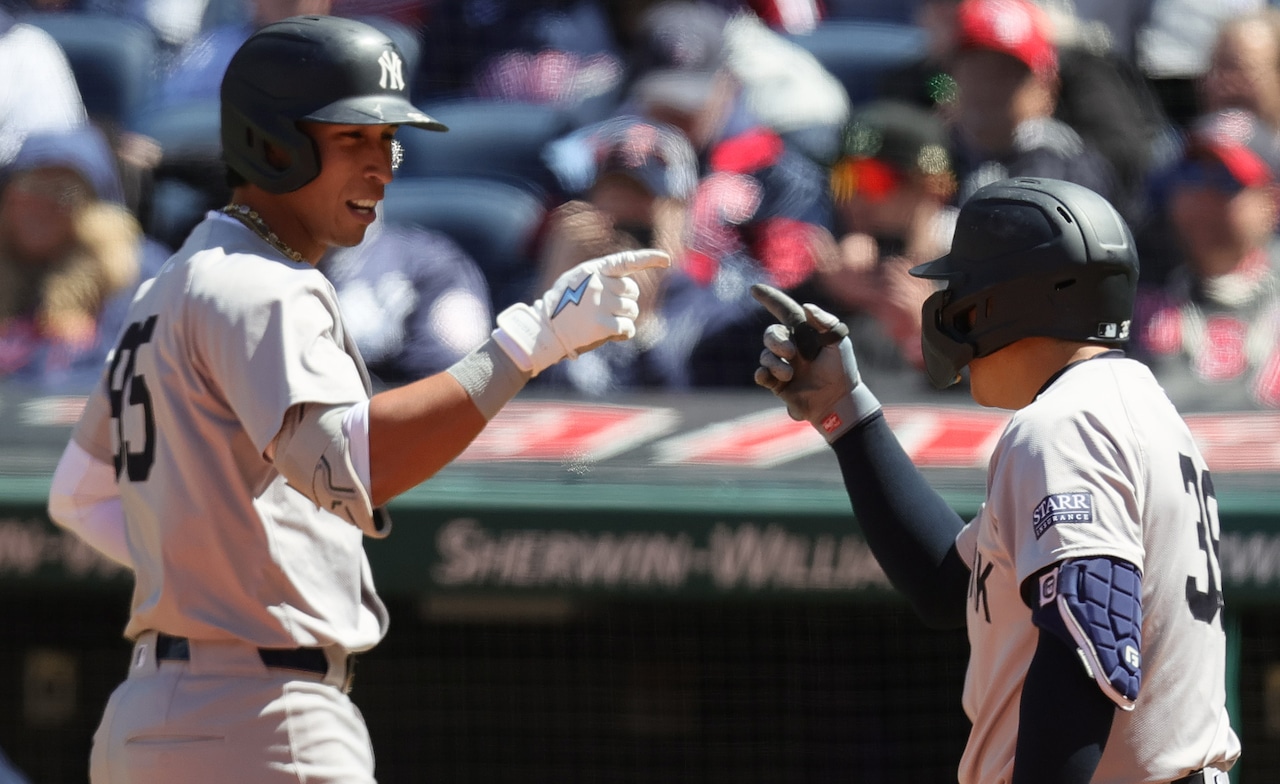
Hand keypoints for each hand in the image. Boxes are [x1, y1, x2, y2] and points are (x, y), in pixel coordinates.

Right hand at [494, 249, 670, 375]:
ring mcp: (601, 304)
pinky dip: (623, 333)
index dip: (648, 259)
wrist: (543, 329)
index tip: (667, 260)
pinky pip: (628, 328)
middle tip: (608, 310)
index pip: (626, 261)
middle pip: (632, 291)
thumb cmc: (560, 306)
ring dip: (624, 318)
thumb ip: (599, 278)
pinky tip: (610, 334)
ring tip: (603, 322)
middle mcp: (599, 284)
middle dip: (626, 301)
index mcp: (593, 270)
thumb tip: (627, 289)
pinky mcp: (602, 324)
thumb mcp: (575, 281)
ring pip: (632, 310)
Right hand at [752, 284, 880, 440]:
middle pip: (770, 334)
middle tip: (790, 353)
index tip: (755, 288)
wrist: (838, 400)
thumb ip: (826, 321)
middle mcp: (790, 346)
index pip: (784, 310)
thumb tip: (805, 306)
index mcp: (804, 332)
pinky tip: (769, 377)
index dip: (770, 298)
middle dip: (776, 341)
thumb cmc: (842, 369)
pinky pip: (761, 374)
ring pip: (765, 356)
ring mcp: (782, 365)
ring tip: (789, 375)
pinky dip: (763, 374)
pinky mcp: (777, 383)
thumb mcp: (839, 342)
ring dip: (775, 363)